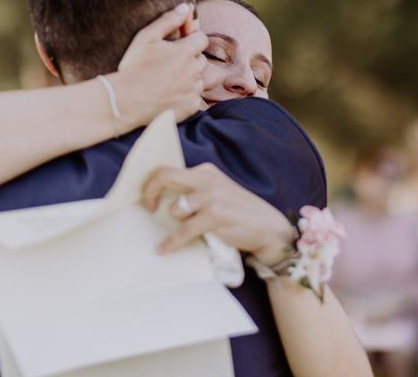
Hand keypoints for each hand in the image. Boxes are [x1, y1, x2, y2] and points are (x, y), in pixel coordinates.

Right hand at [107, 3, 207, 130]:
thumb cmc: (133, 67)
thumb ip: (168, 20)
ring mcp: (194, 89)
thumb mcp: (146, 37)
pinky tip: (170, 94)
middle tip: (168, 63)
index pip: (202, 38)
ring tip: (167, 80)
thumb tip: (186, 7)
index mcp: (186, 51)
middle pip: (201, 59)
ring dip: (189, 77)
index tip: (178, 44)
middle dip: (190, 58)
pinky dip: (187, 95)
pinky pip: (196, 97)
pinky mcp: (192, 106)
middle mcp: (194, 70)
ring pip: (199, 78)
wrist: (126, 101)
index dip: (190, 39)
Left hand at [142, 163, 295, 265]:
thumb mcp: (218, 192)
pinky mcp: (215, 217)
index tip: (149, 198)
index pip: (170, 169)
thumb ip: (196, 190)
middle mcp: (207, 180)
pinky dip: (171, 242)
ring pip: (175, 209)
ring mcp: (211, 197)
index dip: (152, 183)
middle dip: (150, 191)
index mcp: (206, 172)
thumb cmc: (241, 212)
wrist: (268, 228)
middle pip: (165, 177)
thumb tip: (164, 197)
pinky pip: (183, 231)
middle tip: (149, 207)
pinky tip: (164, 249)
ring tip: (186, 229)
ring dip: (177, 222)